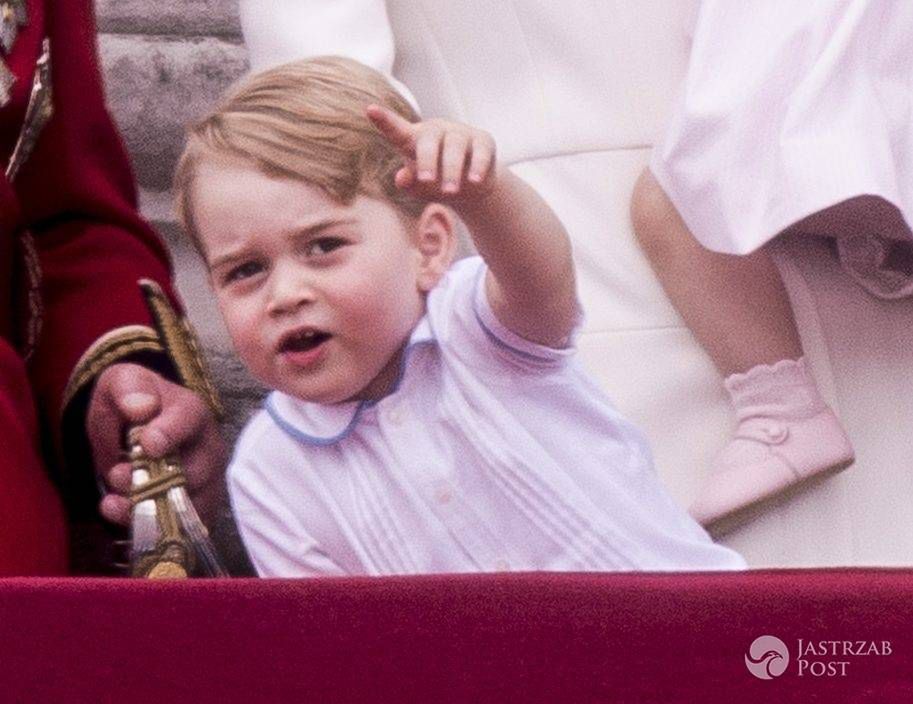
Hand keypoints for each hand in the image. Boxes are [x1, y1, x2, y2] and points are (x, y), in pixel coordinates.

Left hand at [87, 363, 226, 525]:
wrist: (136, 427)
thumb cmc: (133, 403)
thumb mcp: (123, 383)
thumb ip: (129, 388)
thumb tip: (140, 407)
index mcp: (192, 412)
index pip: (189, 422)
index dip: (170, 435)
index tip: (147, 445)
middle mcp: (208, 448)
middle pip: (194, 472)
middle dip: (153, 480)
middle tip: (116, 475)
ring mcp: (207, 482)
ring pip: (190, 506)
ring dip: (148, 509)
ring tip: (114, 504)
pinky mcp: (198, 508)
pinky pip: (183, 529)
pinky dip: (151, 529)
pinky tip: (123, 517)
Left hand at [367, 104, 498, 202]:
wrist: (471, 186)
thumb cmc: (437, 182)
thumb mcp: (420, 187)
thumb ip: (409, 184)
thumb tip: (401, 178)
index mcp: (415, 139)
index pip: (397, 130)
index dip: (385, 121)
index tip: (371, 110)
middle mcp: (437, 131)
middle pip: (429, 140)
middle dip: (427, 160)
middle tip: (426, 181)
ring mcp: (461, 133)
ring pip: (454, 146)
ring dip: (452, 170)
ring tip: (450, 191)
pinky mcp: (483, 141)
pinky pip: (480, 152)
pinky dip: (477, 166)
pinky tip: (474, 180)